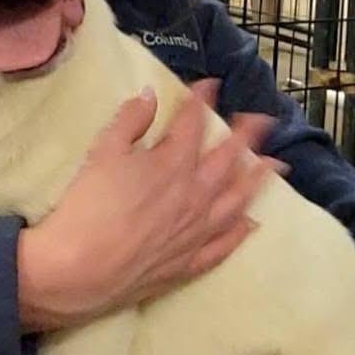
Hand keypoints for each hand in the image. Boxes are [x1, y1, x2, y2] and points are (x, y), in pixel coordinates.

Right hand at [18, 81, 283, 330]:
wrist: (79, 271)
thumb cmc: (87, 208)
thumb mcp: (101, 154)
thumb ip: (129, 121)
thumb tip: (150, 96)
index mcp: (172, 164)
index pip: (192, 124)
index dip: (201, 100)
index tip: (210, 83)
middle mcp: (194, 195)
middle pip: (228, 159)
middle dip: (246, 134)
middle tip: (262, 119)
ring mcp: (196, 231)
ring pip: (236, 201)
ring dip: (257, 180)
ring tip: (276, 165)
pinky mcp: (189, 263)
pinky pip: (223, 245)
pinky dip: (240, 232)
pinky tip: (252, 224)